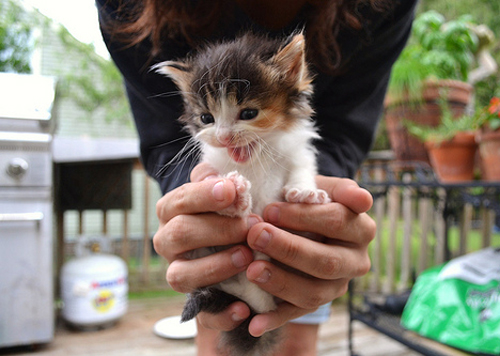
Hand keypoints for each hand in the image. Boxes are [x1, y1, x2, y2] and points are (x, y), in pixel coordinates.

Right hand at [153, 163, 255, 328]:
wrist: (244, 254)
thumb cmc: (233, 214)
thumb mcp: (228, 193)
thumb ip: (218, 180)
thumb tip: (219, 174)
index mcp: (173, 213)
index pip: (178, 201)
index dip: (203, 195)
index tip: (232, 191)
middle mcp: (169, 243)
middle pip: (178, 234)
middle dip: (215, 229)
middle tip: (249, 225)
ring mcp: (181, 275)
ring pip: (180, 275)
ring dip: (215, 265)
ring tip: (247, 256)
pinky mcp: (198, 304)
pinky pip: (203, 315)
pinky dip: (223, 314)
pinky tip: (243, 308)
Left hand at [244, 175, 374, 336]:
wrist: (303, 221)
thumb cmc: (308, 199)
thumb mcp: (321, 186)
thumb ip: (339, 189)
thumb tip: (361, 198)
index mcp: (361, 228)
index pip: (336, 221)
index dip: (302, 216)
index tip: (269, 209)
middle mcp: (356, 261)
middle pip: (326, 261)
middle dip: (288, 248)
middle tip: (255, 235)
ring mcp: (337, 286)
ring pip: (315, 293)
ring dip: (282, 283)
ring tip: (252, 270)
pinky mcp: (317, 303)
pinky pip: (296, 314)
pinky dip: (274, 319)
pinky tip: (254, 323)